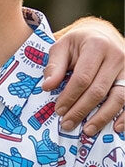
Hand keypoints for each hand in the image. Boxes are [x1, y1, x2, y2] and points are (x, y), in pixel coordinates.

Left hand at [41, 17, 124, 133]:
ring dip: (103, 117)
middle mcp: (117, 56)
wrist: (102, 35)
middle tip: (67, 124)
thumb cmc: (78, 43)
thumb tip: (48, 86)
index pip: (82, 77)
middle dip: (81, 110)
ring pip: (119, 97)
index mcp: (97, 46)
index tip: (58, 110)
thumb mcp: (62, 47)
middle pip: (99, 90)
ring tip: (88, 131)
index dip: (69, 96)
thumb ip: (54, 66)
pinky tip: (117, 127)